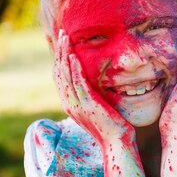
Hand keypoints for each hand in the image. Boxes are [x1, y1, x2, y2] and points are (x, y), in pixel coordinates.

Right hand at [53, 30, 134, 145]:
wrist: (117, 143)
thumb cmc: (111, 127)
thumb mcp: (97, 109)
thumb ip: (90, 96)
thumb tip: (92, 83)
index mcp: (70, 104)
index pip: (59, 77)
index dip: (59, 58)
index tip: (62, 42)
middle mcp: (69, 104)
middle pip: (59, 72)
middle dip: (59, 51)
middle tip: (61, 33)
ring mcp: (77, 105)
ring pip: (65, 75)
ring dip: (65, 54)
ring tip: (65, 38)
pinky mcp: (88, 105)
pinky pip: (77, 83)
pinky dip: (73, 68)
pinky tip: (72, 56)